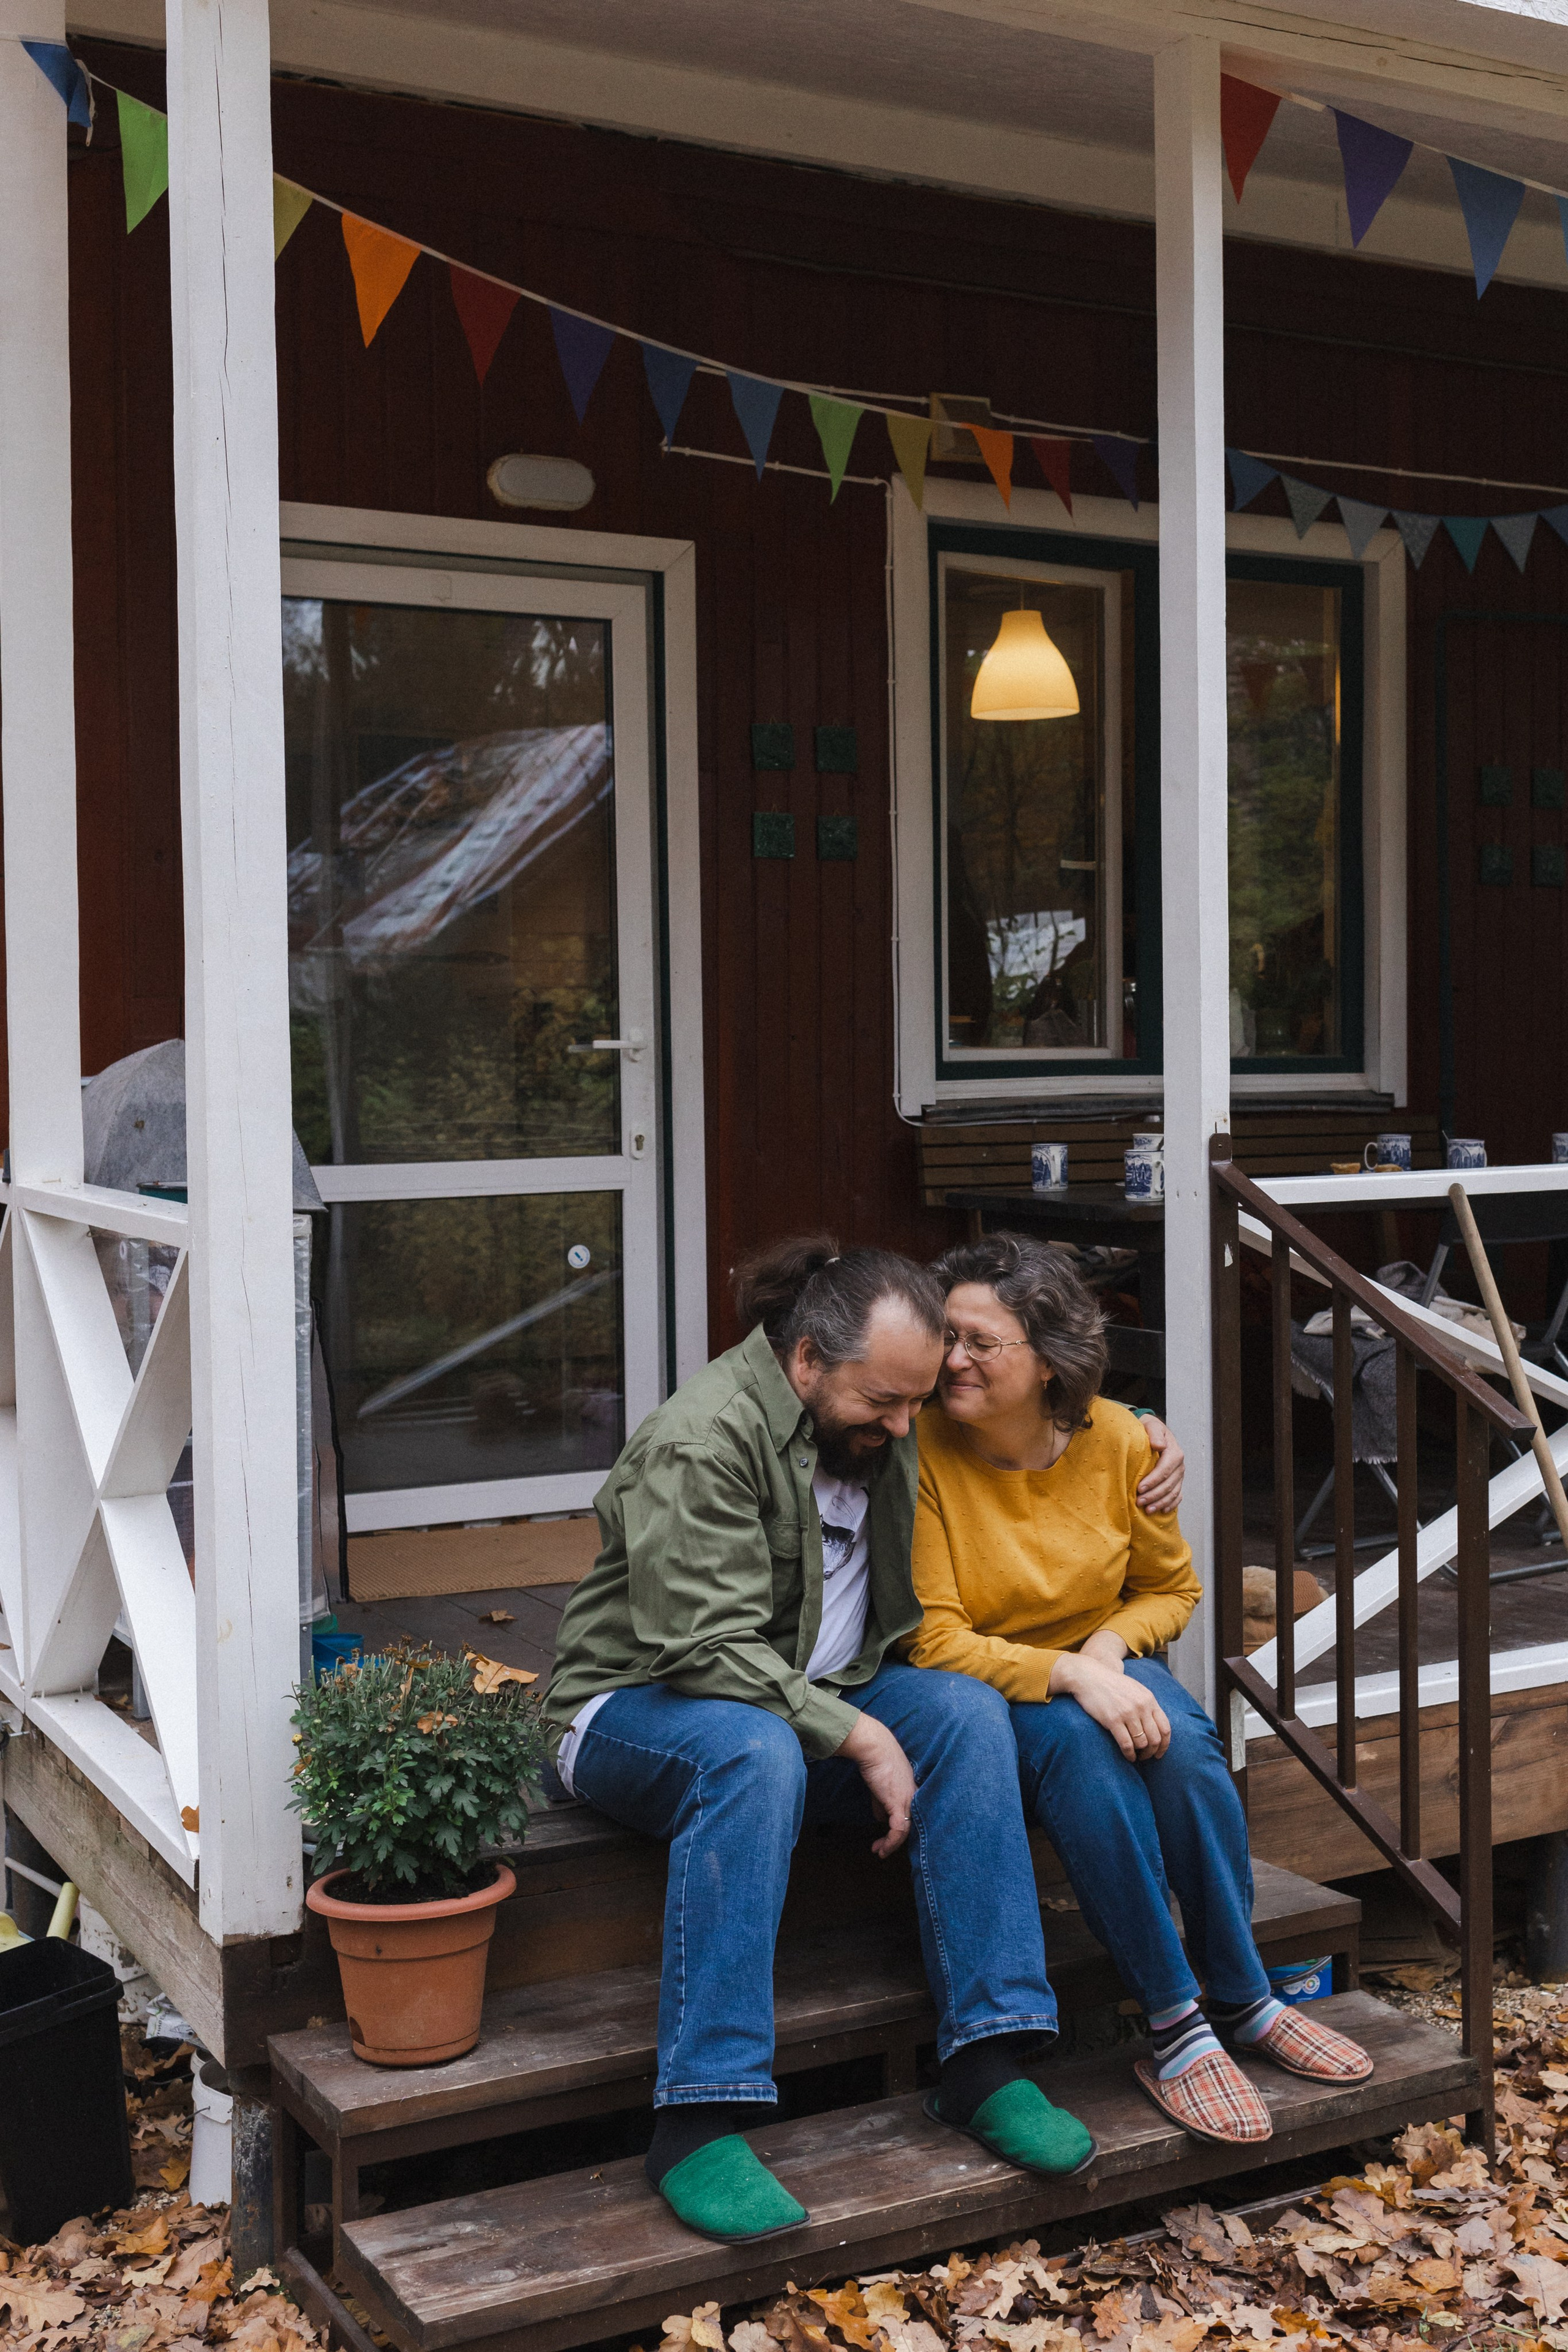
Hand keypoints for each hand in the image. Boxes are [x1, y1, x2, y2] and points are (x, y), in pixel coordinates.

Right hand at [836, 1711, 914, 1856]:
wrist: (874, 1747)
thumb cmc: (875, 1760)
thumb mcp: (880, 1786)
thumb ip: (881, 1803)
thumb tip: (880, 1819)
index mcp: (912, 1791)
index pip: (912, 1816)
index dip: (902, 1830)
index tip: (889, 1839)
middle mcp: (914, 1797)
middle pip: (911, 1826)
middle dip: (896, 1841)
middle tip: (883, 1849)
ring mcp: (908, 1800)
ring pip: (906, 1831)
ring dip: (891, 1845)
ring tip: (879, 1851)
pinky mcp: (899, 1803)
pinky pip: (898, 1830)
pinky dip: (890, 1842)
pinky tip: (880, 1848)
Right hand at [1050, 1648, 1170, 1761]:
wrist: (1089, 1676)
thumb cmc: (1112, 1684)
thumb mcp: (1135, 1689)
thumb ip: (1147, 1705)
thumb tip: (1155, 1727)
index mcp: (1149, 1699)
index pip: (1165, 1728)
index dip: (1164, 1745)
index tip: (1159, 1753)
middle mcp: (1141, 1707)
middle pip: (1155, 1738)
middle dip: (1152, 1752)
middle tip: (1146, 1757)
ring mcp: (1127, 1713)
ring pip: (1142, 1743)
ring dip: (1140, 1754)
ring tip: (1136, 1756)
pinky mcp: (1113, 1720)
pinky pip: (1126, 1744)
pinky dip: (1129, 1754)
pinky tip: (1128, 1756)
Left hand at [1136, 1416, 1184, 1513]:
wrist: (1154, 1432)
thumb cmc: (1149, 1429)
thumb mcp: (1151, 1425)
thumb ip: (1154, 1434)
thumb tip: (1159, 1445)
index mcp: (1174, 1452)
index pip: (1165, 1469)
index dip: (1153, 1480)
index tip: (1139, 1488)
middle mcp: (1179, 1465)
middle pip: (1169, 1484)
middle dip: (1154, 1495)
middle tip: (1139, 1502)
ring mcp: (1179, 1475)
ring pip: (1173, 1492)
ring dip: (1161, 1503)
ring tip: (1147, 1510)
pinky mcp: (1177, 1481)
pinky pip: (1177, 1495)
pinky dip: (1171, 1504)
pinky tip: (1162, 1511)